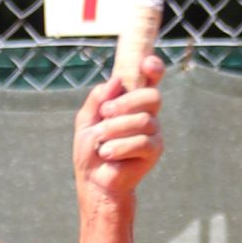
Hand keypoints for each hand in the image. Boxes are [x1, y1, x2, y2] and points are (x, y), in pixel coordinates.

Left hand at [77, 59, 163, 204]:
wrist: (94, 178)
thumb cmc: (90, 148)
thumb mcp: (86, 119)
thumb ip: (98, 98)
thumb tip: (116, 80)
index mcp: (131, 101)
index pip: (150, 78)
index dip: (153, 67)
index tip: (146, 64)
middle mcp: (147, 113)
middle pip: (152, 96)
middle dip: (126, 103)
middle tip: (105, 114)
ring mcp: (153, 132)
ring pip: (142, 120)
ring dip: (115, 129)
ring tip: (101, 141)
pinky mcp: (154, 150)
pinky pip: (142, 142)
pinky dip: (119, 147)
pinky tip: (108, 154)